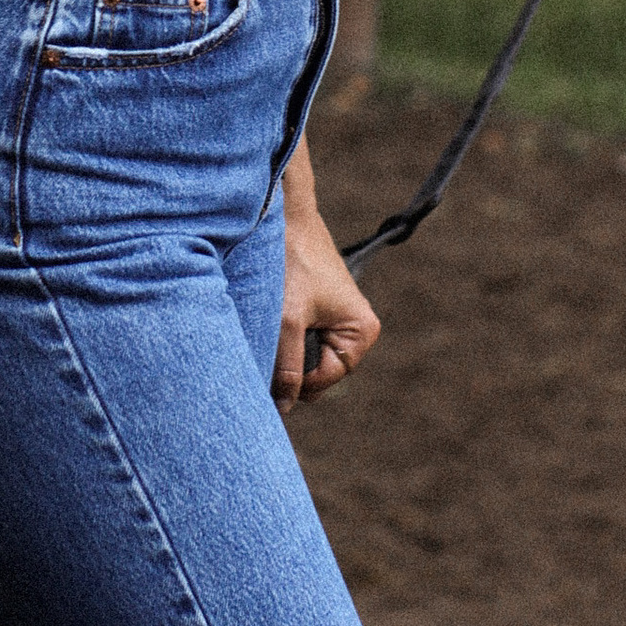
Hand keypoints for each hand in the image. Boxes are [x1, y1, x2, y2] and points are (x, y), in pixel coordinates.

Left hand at [274, 143, 380, 410]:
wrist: (284, 216)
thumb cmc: (291, 262)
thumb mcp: (287, 319)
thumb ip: (286, 366)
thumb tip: (283, 409)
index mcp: (361, 332)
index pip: (323, 381)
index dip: (293, 381)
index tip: (265, 367)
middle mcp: (355, 330)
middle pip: (315, 374)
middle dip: (289, 367)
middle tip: (264, 345)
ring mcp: (335, 321)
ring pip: (303, 359)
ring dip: (282, 351)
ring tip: (266, 326)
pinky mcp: (317, 312)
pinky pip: (298, 341)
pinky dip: (281, 337)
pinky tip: (268, 319)